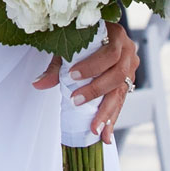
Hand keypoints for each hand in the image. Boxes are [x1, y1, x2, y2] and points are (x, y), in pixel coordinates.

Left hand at [32, 24, 139, 143]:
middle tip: (76, 101)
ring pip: (121, 92)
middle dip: (97, 90)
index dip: (93, 66)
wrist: (98, 37)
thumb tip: (38, 84)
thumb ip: (56, 67)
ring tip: (94, 129)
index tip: (73, 76)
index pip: (109, 52)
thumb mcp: (69, 48)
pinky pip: (121, 102)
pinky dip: (112, 119)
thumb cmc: (82, 40)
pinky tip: (105, 135)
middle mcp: (128, 51)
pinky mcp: (128, 83)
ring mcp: (131, 68)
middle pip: (118, 74)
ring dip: (107, 112)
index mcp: (116, 36)